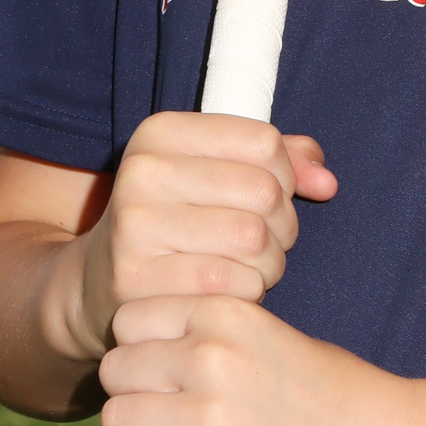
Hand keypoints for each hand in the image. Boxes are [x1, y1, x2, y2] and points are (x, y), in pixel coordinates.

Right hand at [69, 113, 336, 360]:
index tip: (268, 196)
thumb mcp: (215, 174)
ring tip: (249, 266)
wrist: (98, 283)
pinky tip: (228, 292)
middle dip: (283, 225)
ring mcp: (134, 227)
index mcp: (160, 133)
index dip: (285, 175)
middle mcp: (142, 172)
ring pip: (255, 240)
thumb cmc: (178, 220)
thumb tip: (327, 182)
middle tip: (265, 242)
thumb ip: (280, 162)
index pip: (264, 142)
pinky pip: (235, 285)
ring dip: (270, 262)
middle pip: (265, 192)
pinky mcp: (138, 281)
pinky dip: (248, 293)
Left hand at [99, 296, 406, 425]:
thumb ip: (207, 336)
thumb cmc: (330, 390)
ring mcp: (212, 417)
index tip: (160, 371)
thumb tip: (139, 360)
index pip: (129, 318)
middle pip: (115, 369)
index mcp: (225, 312)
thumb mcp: (267, 333)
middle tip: (161, 416)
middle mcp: (212, 356)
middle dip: (131, 393)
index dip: (138, 347)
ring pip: (115, 420)